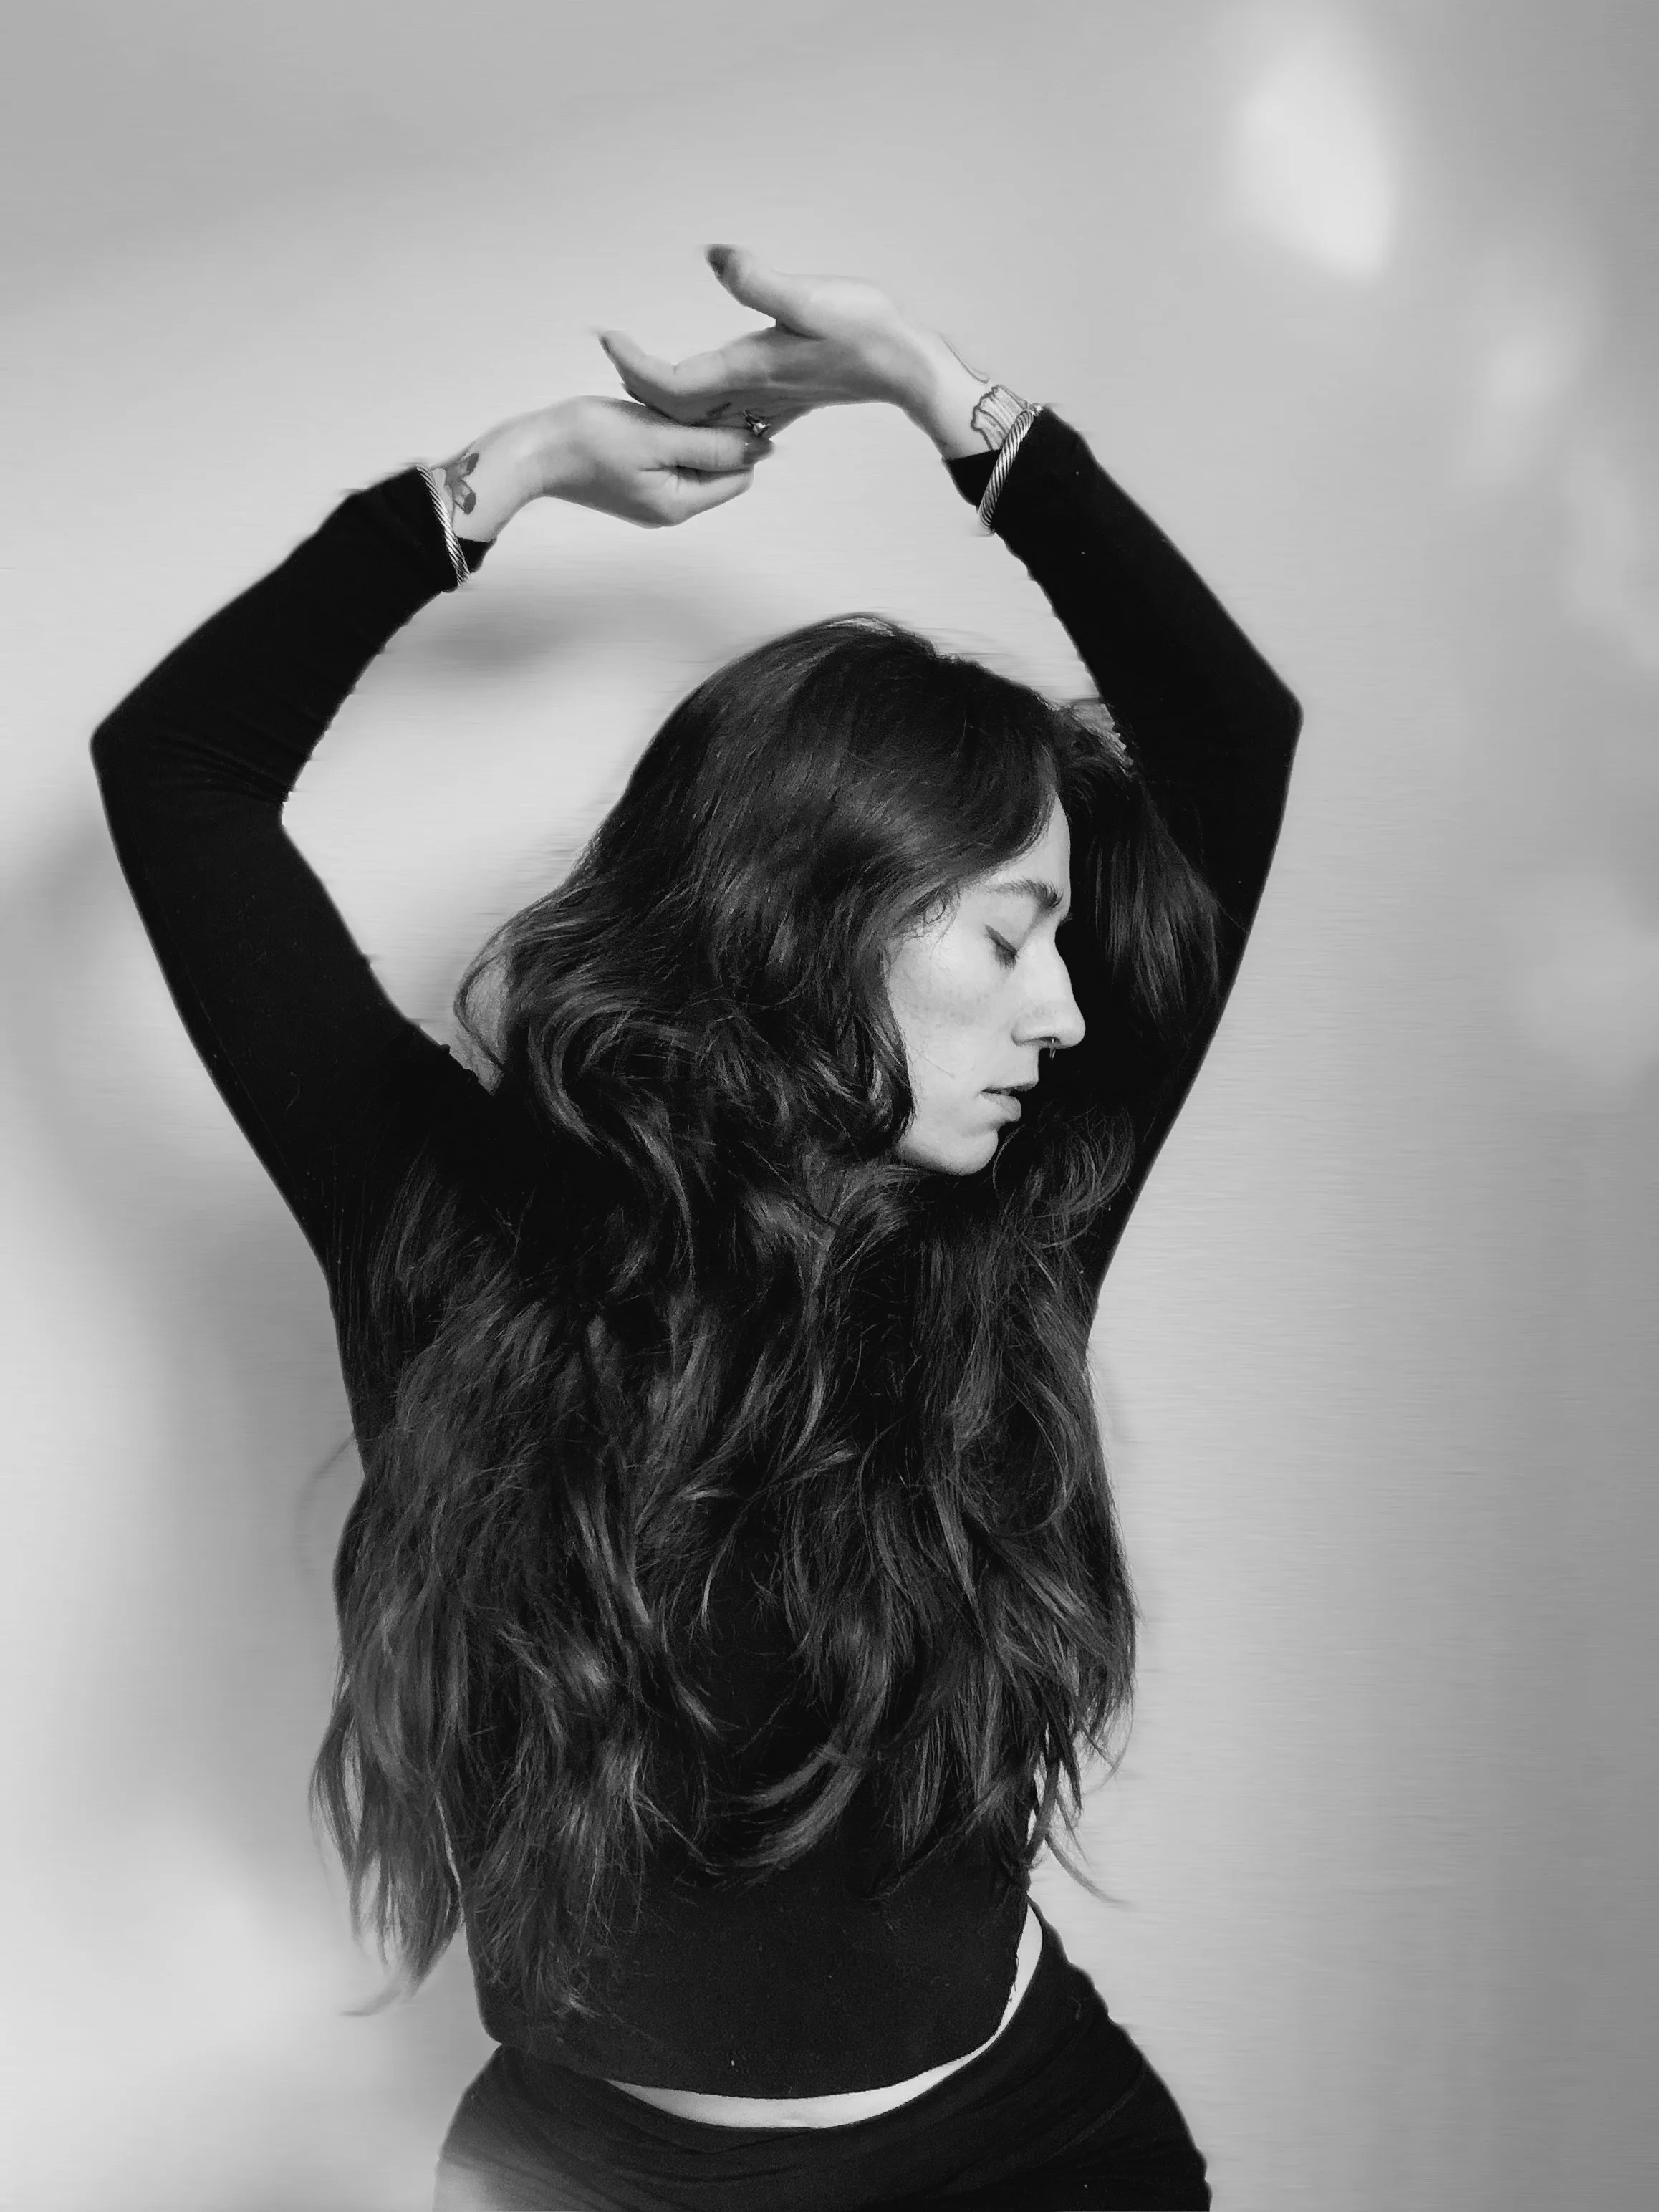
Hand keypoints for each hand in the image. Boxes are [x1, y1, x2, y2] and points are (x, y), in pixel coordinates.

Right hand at [442, 395, 770, 538]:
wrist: (532, 452)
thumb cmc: (586, 441)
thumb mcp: (656, 437)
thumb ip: (711, 445)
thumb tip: (762, 448)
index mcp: (680, 504)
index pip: (740, 475)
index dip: (738, 439)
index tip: (718, 406)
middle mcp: (671, 509)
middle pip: (720, 470)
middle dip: (713, 435)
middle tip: (685, 405)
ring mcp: (653, 498)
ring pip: (695, 461)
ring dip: (689, 432)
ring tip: (661, 411)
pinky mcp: (637, 484)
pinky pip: (670, 459)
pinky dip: (667, 436)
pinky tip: (648, 419)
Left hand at [596, 246, 952, 440]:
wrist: (907, 369)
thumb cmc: (865, 333)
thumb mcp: (810, 298)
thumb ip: (757, 280)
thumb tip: (712, 256)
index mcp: (745, 370)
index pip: (668, 383)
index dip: (630, 364)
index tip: (605, 337)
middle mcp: (750, 391)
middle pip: (676, 406)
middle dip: (639, 382)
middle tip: (614, 350)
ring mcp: (767, 399)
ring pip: (702, 414)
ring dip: (668, 396)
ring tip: (643, 366)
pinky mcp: (785, 396)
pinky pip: (732, 413)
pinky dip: (706, 406)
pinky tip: (704, 393)